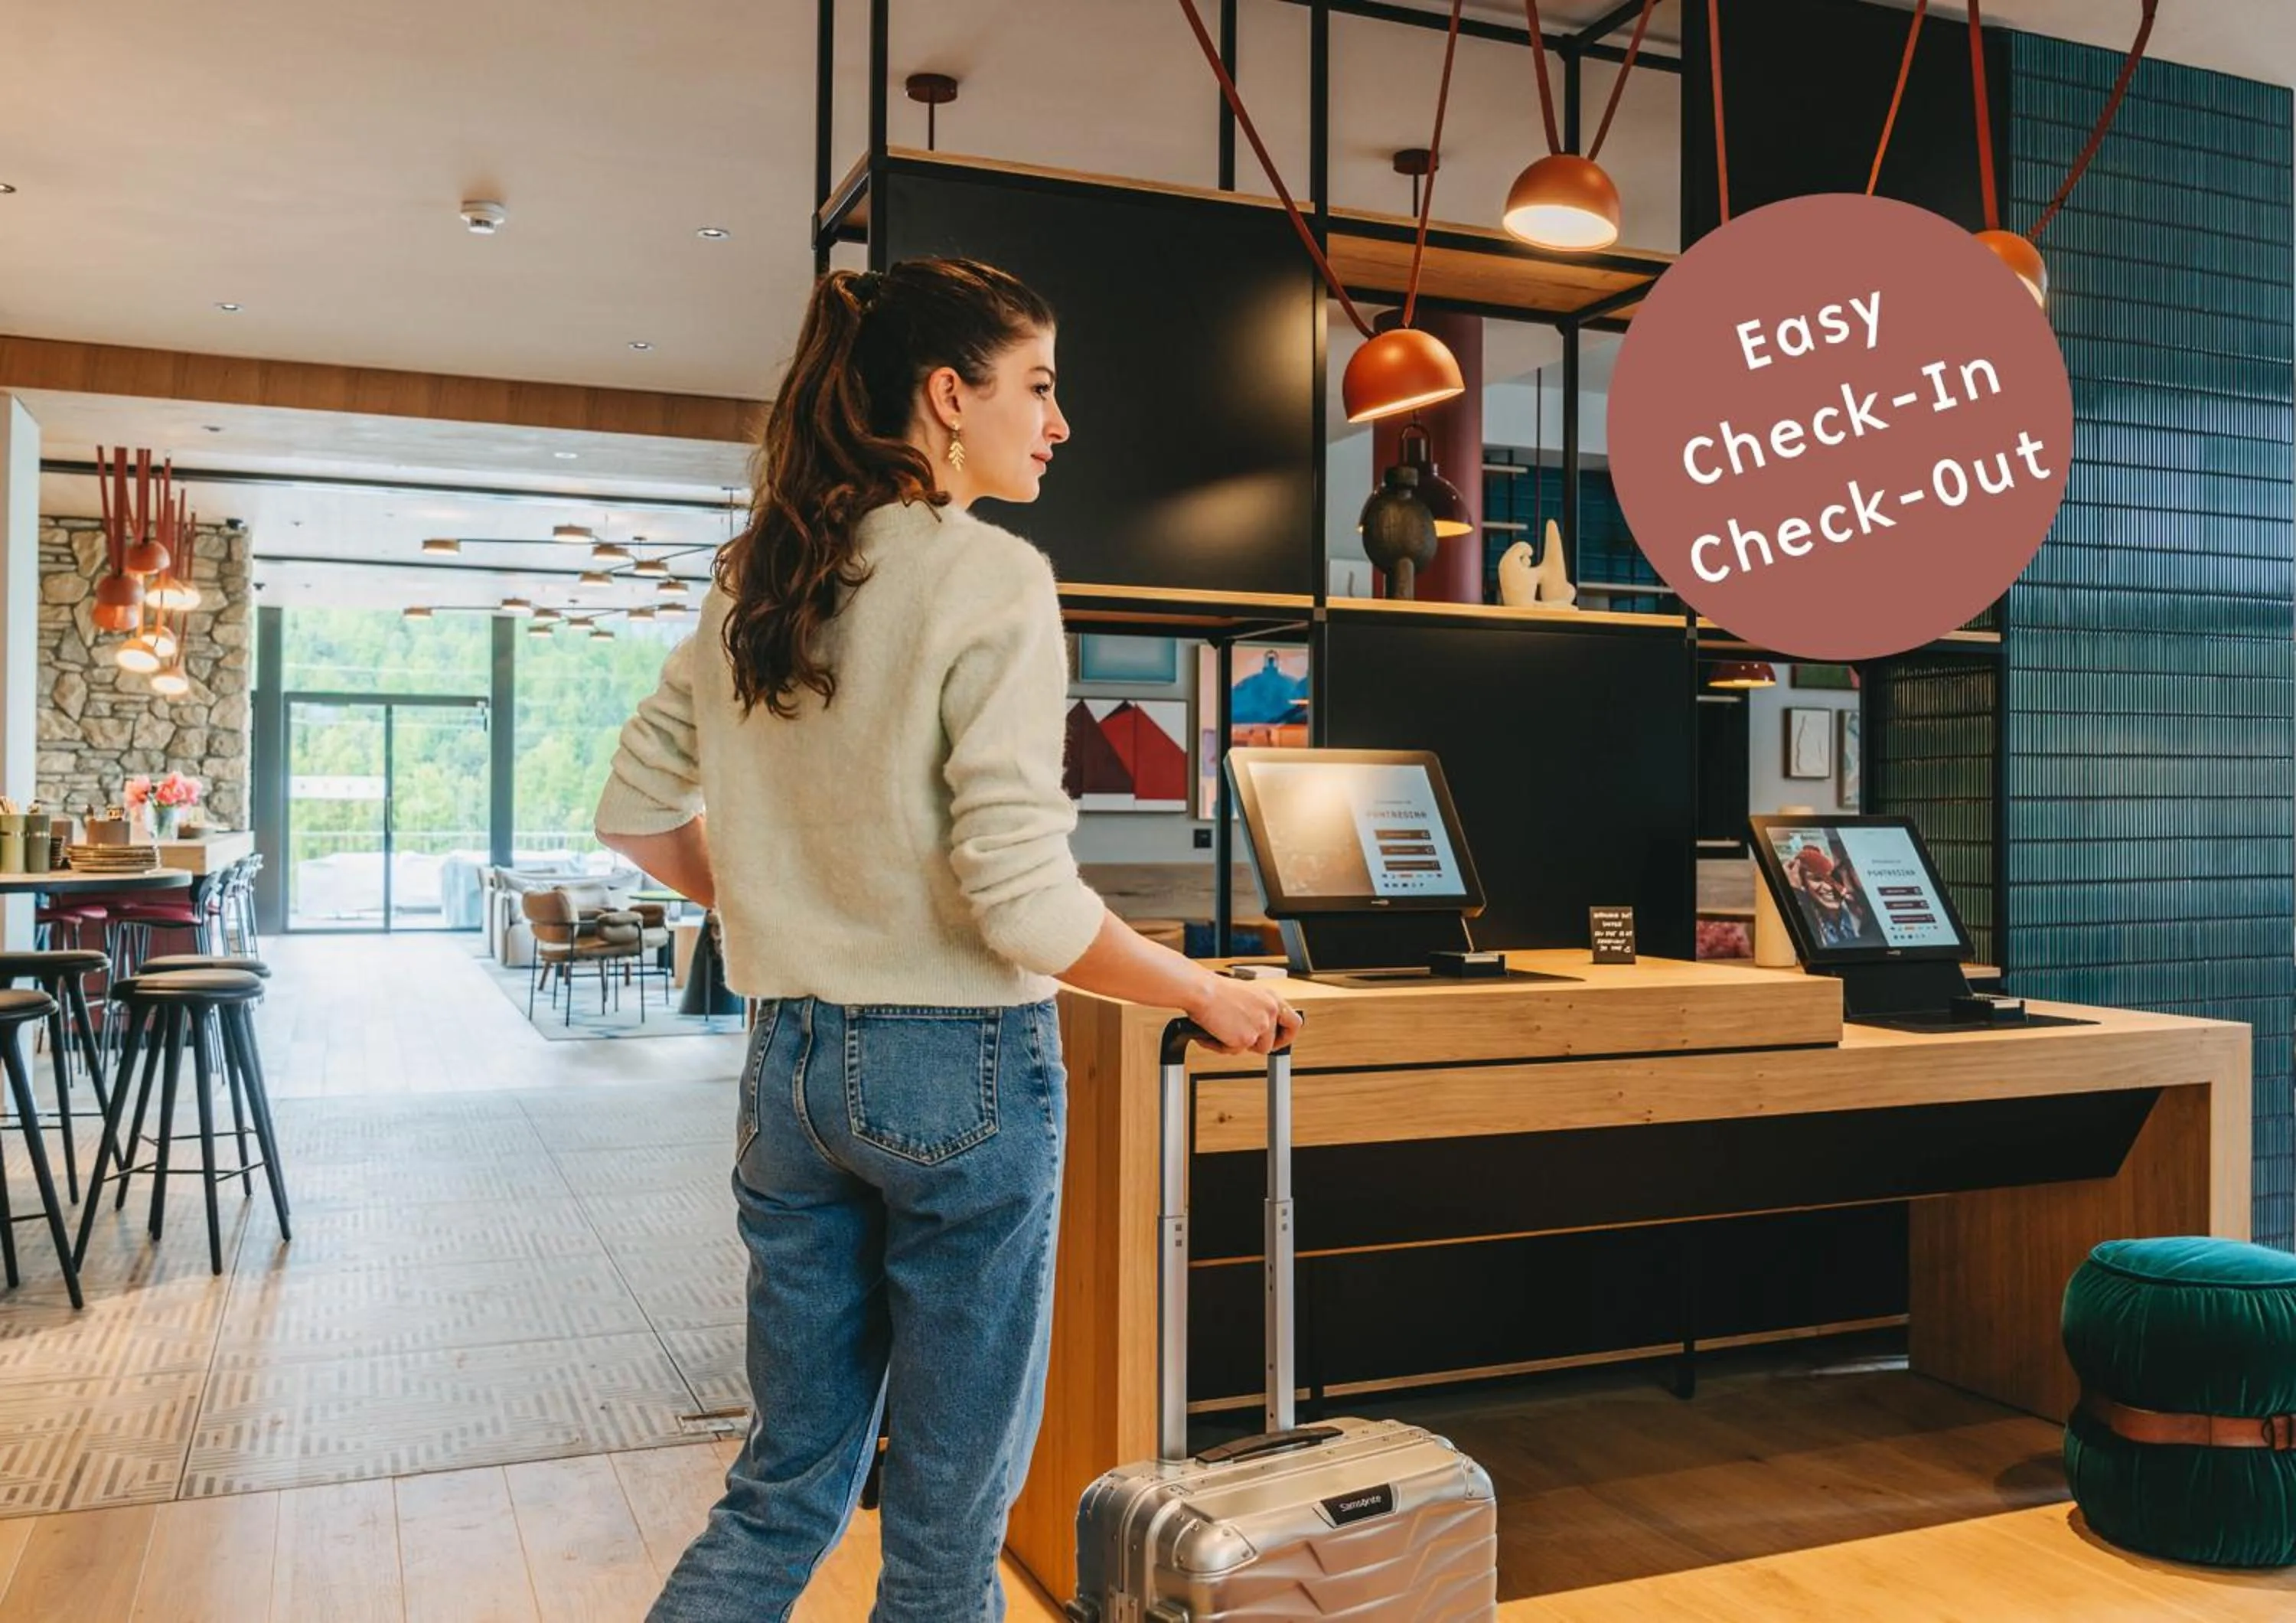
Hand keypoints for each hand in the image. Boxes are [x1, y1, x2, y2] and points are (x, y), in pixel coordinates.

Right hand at [1186, 973, 1303, 1055]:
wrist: (1201, 991)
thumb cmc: (1215, 990)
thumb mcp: (1246, 994)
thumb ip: (1257, 1010)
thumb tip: (1257, 1028)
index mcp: (1271, 998)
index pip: (1294, 1022)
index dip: (1287, 1035)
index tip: (1279, 1040)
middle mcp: (1270, 1012)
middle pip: (1273, 1042)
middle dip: (1260, 1046)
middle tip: (1247, 1044)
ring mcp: (1260, 1026)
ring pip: (1253, 1048)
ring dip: (1238, 1044)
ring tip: (1222, 1031)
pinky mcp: (1246, 1039)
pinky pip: (1234, 1051)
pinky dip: (1221, 1046)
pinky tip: (1213, 1034)